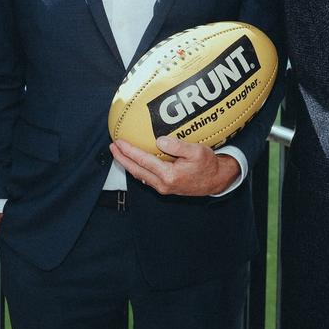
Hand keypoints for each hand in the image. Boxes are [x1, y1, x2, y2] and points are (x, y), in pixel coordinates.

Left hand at [110, 137, 240, 196]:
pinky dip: (137, 168)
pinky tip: (135, 161)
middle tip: (112, 146)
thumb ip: (178, 146)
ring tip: (119, 153)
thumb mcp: (197, 151)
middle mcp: (163, 184)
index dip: (129, 151)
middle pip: (136, 170)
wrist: (216, 181)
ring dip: (128, 164)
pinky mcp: (166, 187)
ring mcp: (163, 187)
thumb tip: (159, 141)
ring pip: (140, 175)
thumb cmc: (208, 165)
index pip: (143, 161)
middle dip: (122, 158)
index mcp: (169, 175)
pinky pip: (146, 177)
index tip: (118, 142)